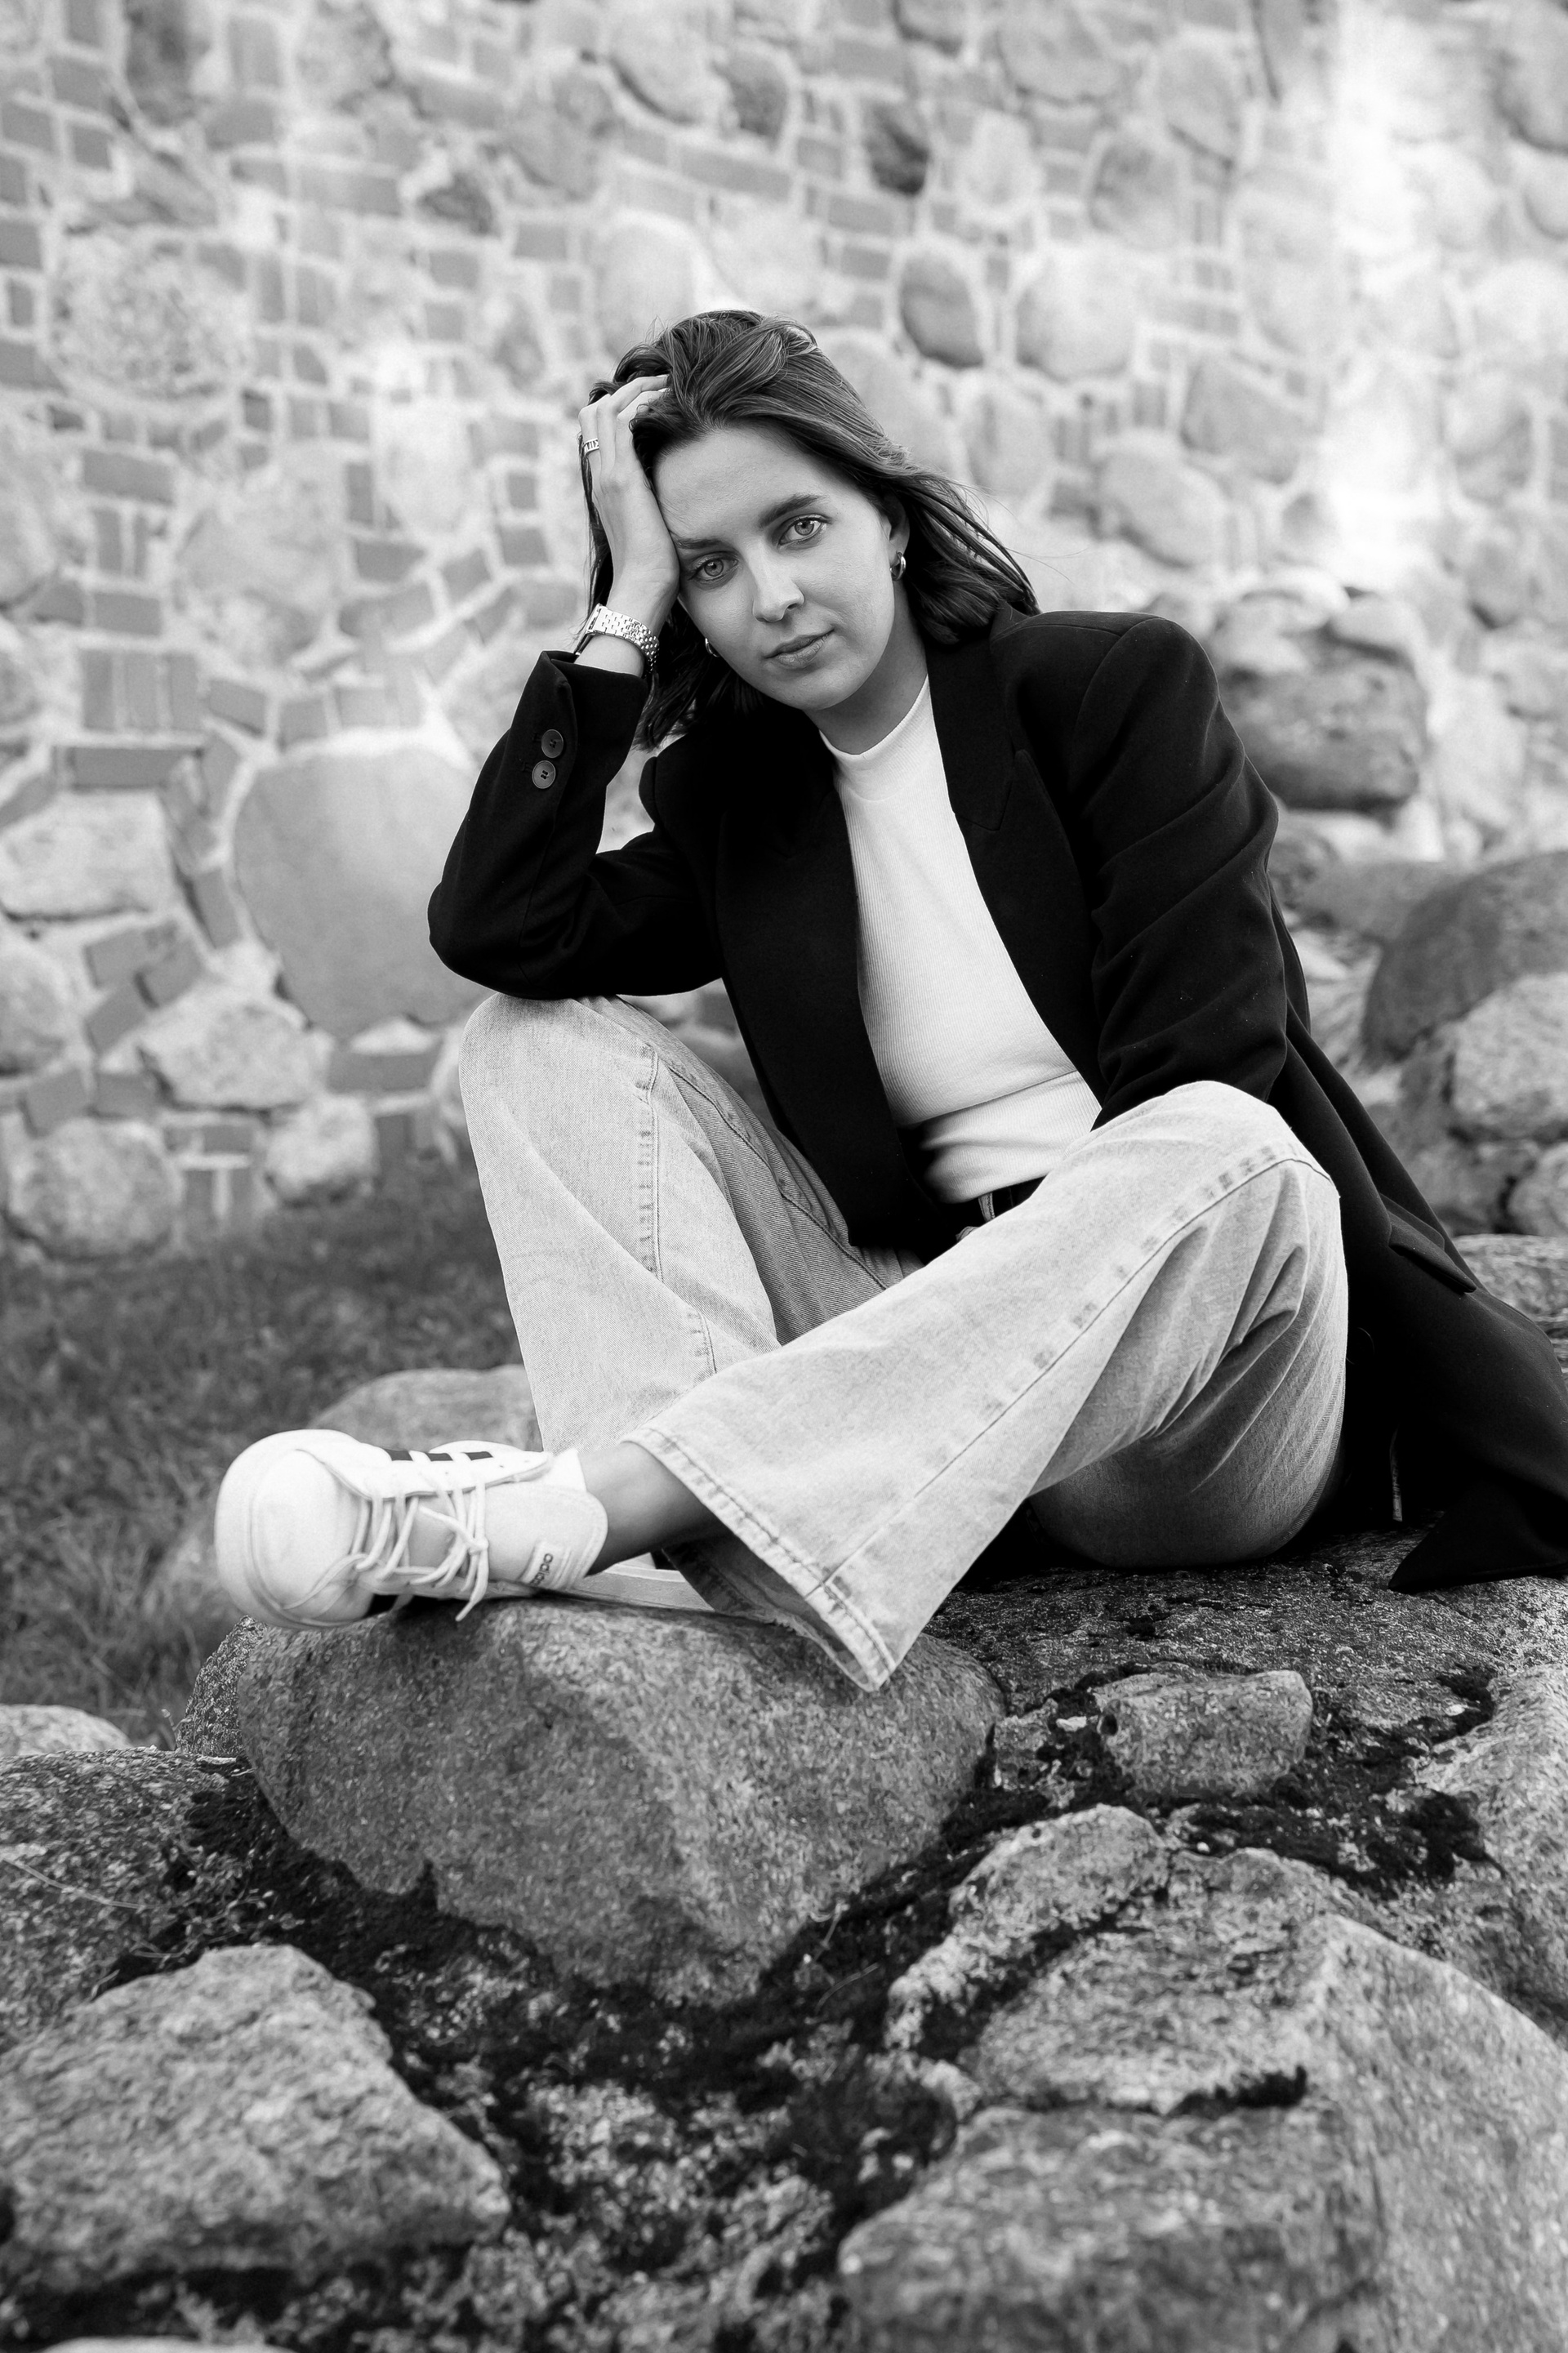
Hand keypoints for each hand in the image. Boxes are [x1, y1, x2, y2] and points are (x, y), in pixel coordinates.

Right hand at [578, 375, 679, 630]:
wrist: (643, 587)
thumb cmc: (654, 565)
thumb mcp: (652, 523)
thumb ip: (653, 499)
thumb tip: (674, 489)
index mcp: (603, 484)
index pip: (596, 428)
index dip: (619, 405)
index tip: (652, 399)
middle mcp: (599, 475)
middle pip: (593, 410)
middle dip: (626, 389)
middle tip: (659, 383)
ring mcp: (607, 475)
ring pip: (605, 409)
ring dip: (636, 390)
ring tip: (666, 385)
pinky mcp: (623, 479)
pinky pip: (624, 424)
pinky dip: (643, 406)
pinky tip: (667, 405)